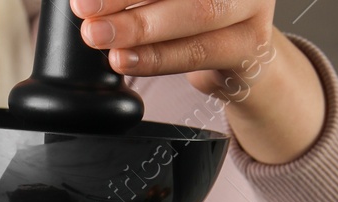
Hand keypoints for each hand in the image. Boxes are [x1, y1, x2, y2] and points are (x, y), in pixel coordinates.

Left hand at [72, 0, 273, 93]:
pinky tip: (126, 59)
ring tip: (100, 36)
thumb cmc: (192, 13)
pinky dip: (157, 58)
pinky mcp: (251, 44)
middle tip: (85, 10)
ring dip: (141, 28)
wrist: (241, 56)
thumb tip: (90, 0)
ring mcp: (252, 5)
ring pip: (196, 14)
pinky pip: (200, 52)